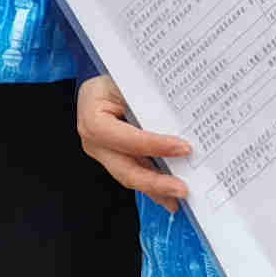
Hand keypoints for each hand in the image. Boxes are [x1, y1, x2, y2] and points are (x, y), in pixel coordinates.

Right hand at [77, 74, 191, 209]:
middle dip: (155, 182)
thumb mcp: (129, 82)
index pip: (123, 138)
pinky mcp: (114, 160)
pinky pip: (135, 174)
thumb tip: (182, 119)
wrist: (105, 83)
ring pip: (131, 177)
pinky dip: (153, 185)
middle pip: (124, 169)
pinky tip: (170, 196)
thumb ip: (148, 101)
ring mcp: (102, 154)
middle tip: (183, 189)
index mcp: (92, 116)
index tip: (183, 148)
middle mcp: (92, 141)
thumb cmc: (116, 78)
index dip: (153, 145)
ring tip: (181, 198)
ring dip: (157, 190)